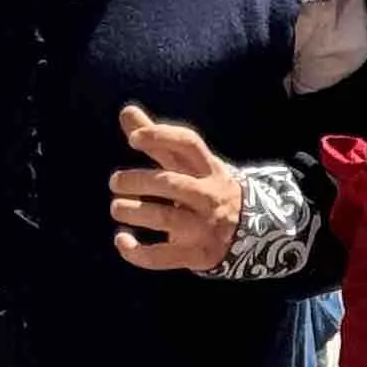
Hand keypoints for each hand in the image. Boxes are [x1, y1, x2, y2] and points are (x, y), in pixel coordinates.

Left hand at [109, 102, 245, 269]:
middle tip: (115, 182)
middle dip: (138, 181)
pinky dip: (136, 252)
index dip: (161, 136)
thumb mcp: (189, 165)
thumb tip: (126, 110)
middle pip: (172, 183)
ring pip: (167, 218)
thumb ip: (157, 141)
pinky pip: (162, 256)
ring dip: (135, 212)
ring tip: (117, 207)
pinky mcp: (195, 255)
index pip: (189, 144)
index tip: (134, 139)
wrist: (252, 233)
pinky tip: (121, 240)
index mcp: (208, 169)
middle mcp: (209, 196)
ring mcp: (203, 227)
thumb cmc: (207, 190)